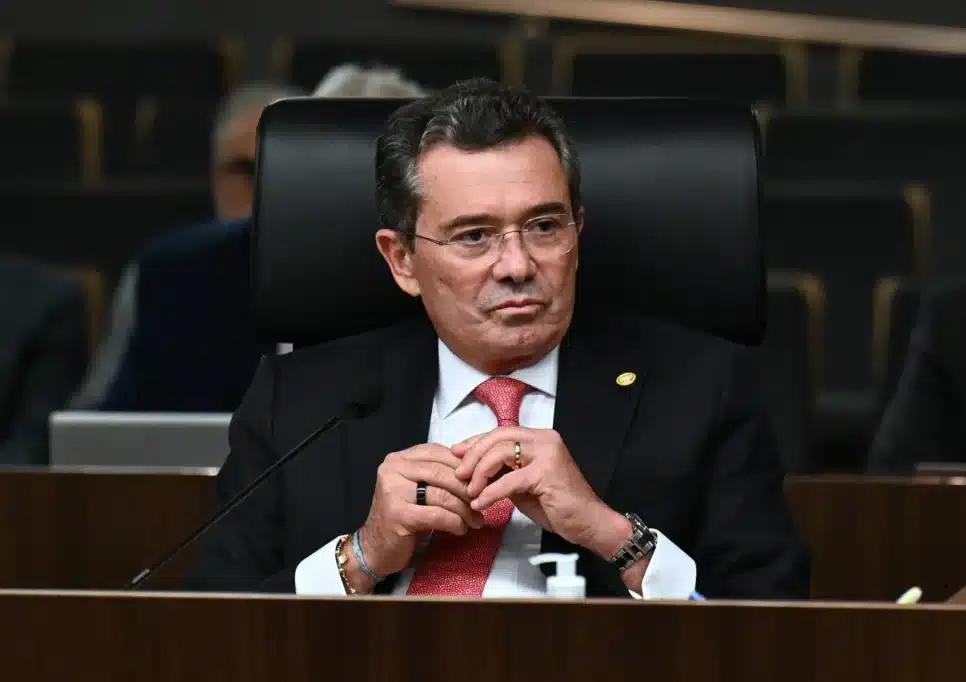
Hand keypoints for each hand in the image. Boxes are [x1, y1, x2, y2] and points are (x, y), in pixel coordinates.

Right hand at [355, 443, 485, 588]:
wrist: (375, 549)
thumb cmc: (403, 517)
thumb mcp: (418, 488)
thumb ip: (438, 473)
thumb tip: (476, 468)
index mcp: (399, 459)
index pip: (439, 452)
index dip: (464, 466)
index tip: (482, 480)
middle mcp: (393, 470)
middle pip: (442, 472)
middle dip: (468, 488)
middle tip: (484, 501)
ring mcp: (393, 491)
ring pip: (442, 493)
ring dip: (465, 508)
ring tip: (477, 520)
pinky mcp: (398, 515)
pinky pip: (438, 515)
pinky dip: (455, 522)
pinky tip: (461, 528)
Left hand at [452, 427, 626, 556]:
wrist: (589, 523)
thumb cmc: (558, 505)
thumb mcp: (524, 484)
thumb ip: (504, 471)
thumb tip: (474, 468)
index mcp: (540, 438)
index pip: (501, 432)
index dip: (476, 441)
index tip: (456, 453)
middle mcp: (545, 439)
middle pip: (498, 438)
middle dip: (473, 455)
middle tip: (460, 474)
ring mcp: (547, 454)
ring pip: (501, 453)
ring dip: (480, 472)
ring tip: (470, 490)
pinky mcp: (546, 473)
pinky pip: (508, 480)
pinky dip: (490, 492)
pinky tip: (481, 503)